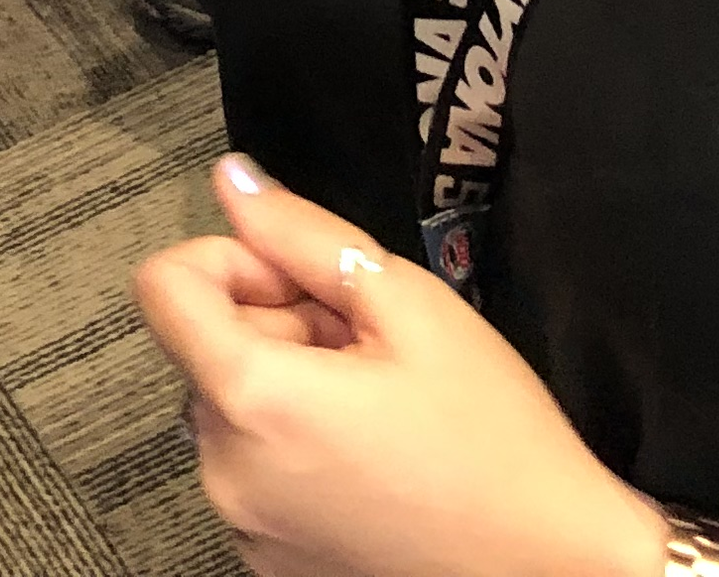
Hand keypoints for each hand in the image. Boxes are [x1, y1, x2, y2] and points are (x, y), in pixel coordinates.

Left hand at [133, 157, 666, 576]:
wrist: (556, 569)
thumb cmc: (497, 447)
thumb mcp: (410, 306)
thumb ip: (303, 233)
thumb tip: (235, 181)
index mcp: (250, 399)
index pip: (162, 285)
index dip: (232, 260)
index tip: (300, 280)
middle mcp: (224, 468)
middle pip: (204, 345)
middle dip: (279, 323)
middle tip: (369, 346)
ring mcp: (244, 522)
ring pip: (233, 405)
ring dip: (290, 383)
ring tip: (379, 402)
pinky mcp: (270, 557)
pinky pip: (255, 466)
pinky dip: (296, 443)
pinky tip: (373, 452)